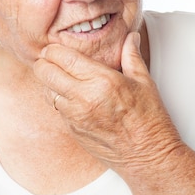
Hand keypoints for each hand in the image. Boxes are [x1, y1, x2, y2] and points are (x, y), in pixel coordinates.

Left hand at [33, 32, 182, 173]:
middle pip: (45, 72)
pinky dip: (59, 99)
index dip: (54, 48)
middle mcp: (84, 98)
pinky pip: (56, 108)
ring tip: (61, 77)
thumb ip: (132, 55)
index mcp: (102, 81)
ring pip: (46, 90)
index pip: (62, 57)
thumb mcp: (144, 82)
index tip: (56, 46)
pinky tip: (71, 96)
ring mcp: (75, 116)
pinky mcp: (72, 130)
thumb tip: (130, 37)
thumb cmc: (150, 121)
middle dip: (45, 62)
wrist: (148, 157)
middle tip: (52, 59)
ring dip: (50, 82)